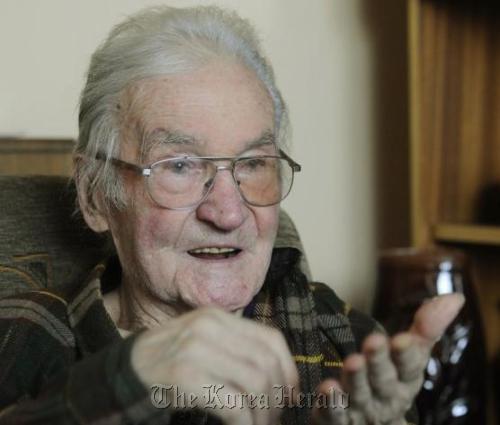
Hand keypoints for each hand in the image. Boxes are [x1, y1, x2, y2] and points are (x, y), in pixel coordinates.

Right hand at [131, 307, 298, 424]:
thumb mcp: (205, 340)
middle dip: (279, 396)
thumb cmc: (172, 359)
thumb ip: (237, 348)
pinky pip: (232, 405)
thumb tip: (280, 377)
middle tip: (276, 417)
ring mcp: (197, 351)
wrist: (127, 369)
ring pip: (255, 384)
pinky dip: (245, 423)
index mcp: (219, 317)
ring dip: (264, 414)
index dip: (289, 368)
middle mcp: (210, 328)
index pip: (271, 338)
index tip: (292, 393)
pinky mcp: (186, 378)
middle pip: (266, 362)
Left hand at [312, 293, 464, 424]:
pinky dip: (332, 403)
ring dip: (356, 379)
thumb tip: (456, 298)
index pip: (410, 366)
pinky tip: (328, 388)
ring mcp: (363, 410)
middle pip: (384, 380)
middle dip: (379, 361)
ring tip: (352, 361)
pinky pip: (335, 413)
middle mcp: (387, 397)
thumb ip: (426, 327)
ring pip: (360, 395)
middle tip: (373, 341)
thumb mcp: (411, 353)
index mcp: (406, 380)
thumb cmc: (393, 378)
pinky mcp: (339, 419)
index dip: (406, 353)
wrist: (373, 422)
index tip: (402, 339)